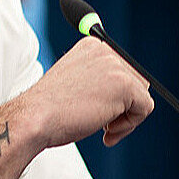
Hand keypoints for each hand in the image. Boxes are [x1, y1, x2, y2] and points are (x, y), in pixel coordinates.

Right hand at [20, 37, 152, 148]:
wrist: (34, 119)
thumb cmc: (49, 110)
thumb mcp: (75, 84)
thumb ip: (98, 80)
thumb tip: (125, 94)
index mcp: (91, 46)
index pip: (122, 70)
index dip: (114, 97)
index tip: (97, 111)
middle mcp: (105, 50)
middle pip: (137, 81)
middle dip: (123, 107)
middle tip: (103, 124)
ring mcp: (115, 66)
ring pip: (142, 96)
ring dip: (126, 117)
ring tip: (103, 128)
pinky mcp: (124, 85)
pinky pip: (144, 108)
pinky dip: (129, 126)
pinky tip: (105, 132)